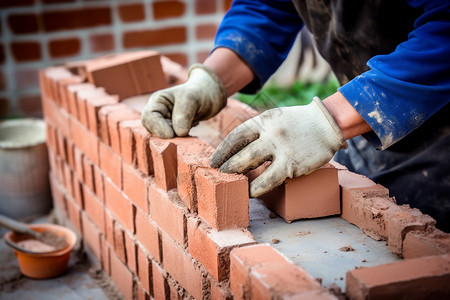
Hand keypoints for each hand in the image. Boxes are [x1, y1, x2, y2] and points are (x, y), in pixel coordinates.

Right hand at [141, 64, 226, 137]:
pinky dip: (183, 138)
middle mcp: (158, 113)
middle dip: (168, 134)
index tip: (172, 135)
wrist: (210, 97)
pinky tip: (192, 126)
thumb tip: (178, 133)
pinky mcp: (174, 132)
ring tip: (192, 123)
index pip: (149, 118)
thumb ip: (183, 115)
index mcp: (157, 101)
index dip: (158, 128)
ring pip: (163, 138)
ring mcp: (165, 123)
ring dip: (177, 137)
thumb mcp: (192, 99)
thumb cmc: (199, 93)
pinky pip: (174, 140)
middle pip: (153, 130)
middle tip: (185, 130)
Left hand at [210, 97, 347, 196]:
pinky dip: (256, 188)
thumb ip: (258, 130)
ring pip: (251, 165)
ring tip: (231, 185)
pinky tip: (250, 193)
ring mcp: (281, 149)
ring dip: (237, 176)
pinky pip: (269, 180)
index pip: (236, 135)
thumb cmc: (298, 123)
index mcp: (264, 120)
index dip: (223, 150)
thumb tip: (237, 150)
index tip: (214, 160)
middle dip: (227, 165)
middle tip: (219, 175)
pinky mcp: (292, 164)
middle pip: (241, 151)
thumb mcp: (275, 118)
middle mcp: (270, 133)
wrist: (328, 124)